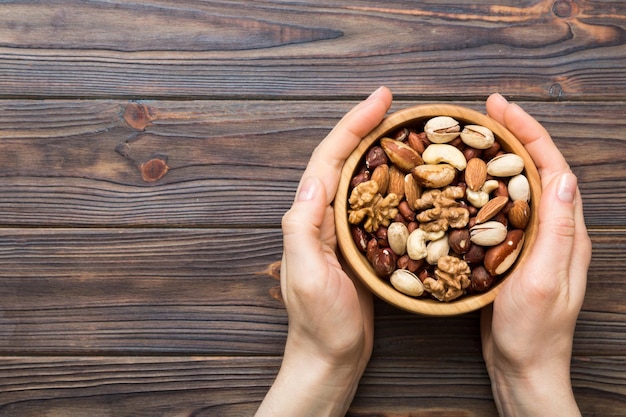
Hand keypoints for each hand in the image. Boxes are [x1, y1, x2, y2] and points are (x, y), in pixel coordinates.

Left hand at [256, 87, 392, 416]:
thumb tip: (315, 179)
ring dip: (379, 150)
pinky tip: (410, 176)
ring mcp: (341, 229)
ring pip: (361, 178)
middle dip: (366, 127)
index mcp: (309, 216)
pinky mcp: (359, 243)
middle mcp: (323, 216)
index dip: (353, 125)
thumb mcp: (306, 275)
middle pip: (344, 160)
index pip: (330, 159)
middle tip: (396, 104)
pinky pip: (375, 203)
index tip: (380, 99)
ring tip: (405, 129)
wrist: (331, 355)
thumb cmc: (319, 322)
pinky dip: (391, 183)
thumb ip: (303, 227)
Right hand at [481, 94, 591, 416]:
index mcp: (566, 231)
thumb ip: (555, 230)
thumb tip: (561, 176)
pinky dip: (486, 187)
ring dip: (500, 156)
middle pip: (537, 169)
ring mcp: (533, 241)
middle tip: (484, 112)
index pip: (552, 167)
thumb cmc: (533, 332)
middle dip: (514, 134)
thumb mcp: (543, 280)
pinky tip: (465, 184)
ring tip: (474, 137)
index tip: (500, 107)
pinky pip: (502, 209)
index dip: (528, 132)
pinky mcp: (513, 253)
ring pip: (518, 186)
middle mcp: (553, 230)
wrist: (523, 367)